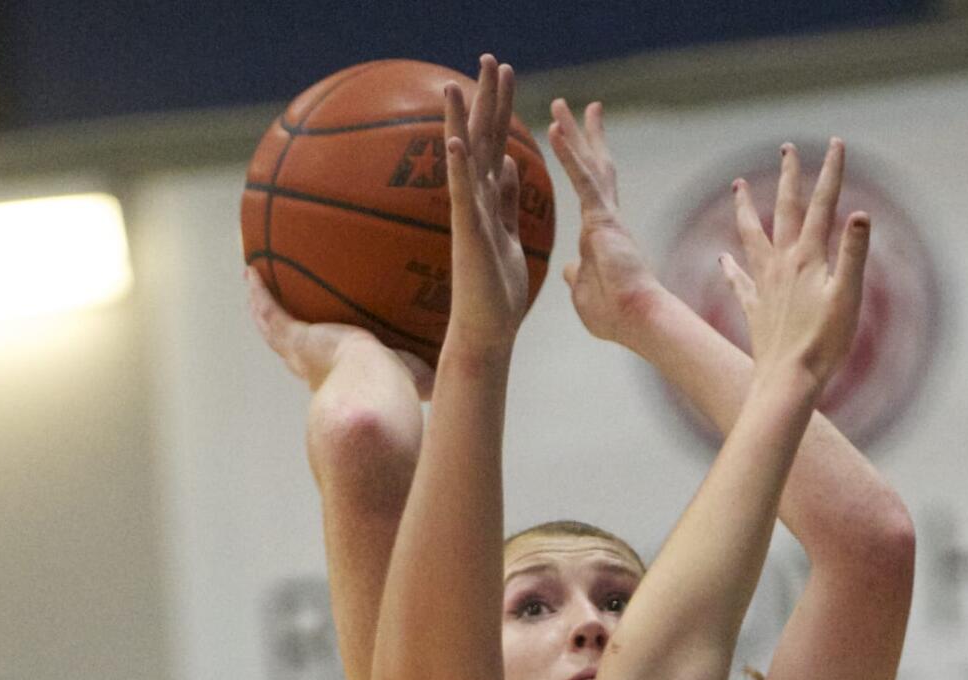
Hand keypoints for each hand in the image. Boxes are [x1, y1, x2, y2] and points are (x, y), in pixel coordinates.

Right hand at [247, 267, 433, 401]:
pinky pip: (270, 314)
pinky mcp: (295, 343)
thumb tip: (472, 350)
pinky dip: (260, 294)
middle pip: (299, 342)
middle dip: (292, 325)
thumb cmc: (403, 394)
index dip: (329, 344)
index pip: (336, 358)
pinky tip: (251, 269)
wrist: (376, 400)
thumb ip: (438, 358)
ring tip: (256, 277)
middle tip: (286, 300)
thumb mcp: (422, 371)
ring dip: (265, 305)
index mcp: (347, 376)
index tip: (326, 332)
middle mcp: (320, 370)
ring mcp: (303, 356)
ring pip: (276, 327)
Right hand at [443, 56, 528, 353]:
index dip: (499, 109)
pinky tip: (455, 142)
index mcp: (488, 201)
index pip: (496, 144)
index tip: (502, 74)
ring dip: (462, 123)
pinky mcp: (469, 237)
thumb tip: (511, 166)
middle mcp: (474, 203)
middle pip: (482, 141)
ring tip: (456, 84)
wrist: (487, 333)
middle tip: (490, 58)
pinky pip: (463, 199)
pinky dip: (460, 171)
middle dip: (486, 100)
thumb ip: (508, 201)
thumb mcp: (509, 236)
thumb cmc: (497, 293)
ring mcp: (468, 218)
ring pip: (466, 163)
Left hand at [547, 99, 659, 342]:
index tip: (576, 143)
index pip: (591, 188)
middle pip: (593, 165)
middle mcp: (605, 216)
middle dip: (581, 134)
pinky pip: (582, 178)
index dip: (583, 162)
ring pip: (587, 164)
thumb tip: (569, 269)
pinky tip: (553, 130)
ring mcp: (605, 215)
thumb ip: (577, 276)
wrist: (636, 320)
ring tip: (557, 104)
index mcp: (600, 232)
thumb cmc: (615, 315)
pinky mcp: (602, 218)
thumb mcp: (584, 292)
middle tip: (569, 106)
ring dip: (571, 133)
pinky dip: (567, 154)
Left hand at [721, 140, 868, 392]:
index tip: (836, 142)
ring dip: (745, 209)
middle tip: (786, 148)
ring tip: (736, 186)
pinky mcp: (755, 311)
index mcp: (808, 258)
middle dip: (788, 177)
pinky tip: (722, 259)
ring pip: (751, 237)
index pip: (823, 205)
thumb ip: (853, 254)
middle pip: (783, 210)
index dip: (831, 172)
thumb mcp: (848, 297)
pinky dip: (730, 268)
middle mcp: (782, 265)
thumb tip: (860, 212)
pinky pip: (739, 283)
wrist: (788, 382)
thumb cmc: (823, 344)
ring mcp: (765, 287)